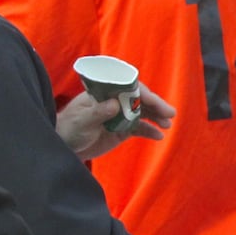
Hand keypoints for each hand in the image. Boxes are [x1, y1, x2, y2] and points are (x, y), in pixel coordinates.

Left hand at [55, 81, 175, 160]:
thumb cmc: (68, 129)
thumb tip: (114, 104)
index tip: (152, 99)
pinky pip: (139, 128)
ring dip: (156, 116)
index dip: (141, 92)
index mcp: (103, 93)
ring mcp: (119, 115)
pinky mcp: (122, 129)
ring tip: (168, 124)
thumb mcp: (81, 122)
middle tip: (170, 113)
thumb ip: (97, 113)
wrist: (65, 147)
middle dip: (155, 104)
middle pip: (138, 98)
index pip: (126, 87)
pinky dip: (149, 131)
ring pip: (142, 112)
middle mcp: (114, 101)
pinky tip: (159, 135)